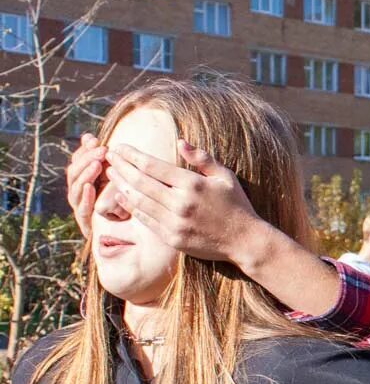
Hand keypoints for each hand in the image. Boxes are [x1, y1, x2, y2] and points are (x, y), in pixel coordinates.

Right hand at [66, 133, 106, 238]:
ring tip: (97, 164)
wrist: (120, 234)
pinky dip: (85, 197)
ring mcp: (79, 206)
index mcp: (81, 180)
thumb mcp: (111, 178)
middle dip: (87, 159)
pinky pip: (82, 208)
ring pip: (76, 188)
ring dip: (86, 175)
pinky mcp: (85, 221)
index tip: (96, 141)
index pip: (77, 161)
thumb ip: (100, 159)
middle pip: (74, 172)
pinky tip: (90, 187)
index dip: (84, 151)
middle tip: (102, 151)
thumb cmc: (116, 201)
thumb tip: (88, 136)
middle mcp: (77, 192)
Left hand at [103, 140, 263, 263]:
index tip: (119, 147)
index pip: (152, 166)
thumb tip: (180, 142)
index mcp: (192, 184)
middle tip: (109, 157)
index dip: (131, 155)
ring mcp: (174, 222)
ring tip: (112, 174)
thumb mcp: (225, 176)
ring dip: (121, 185)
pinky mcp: (172, 238)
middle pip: (139, 182)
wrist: (245, 241)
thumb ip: (202, 158)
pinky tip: (124, 196)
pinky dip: (132, 207)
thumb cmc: (236, 205)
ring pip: (138, 201)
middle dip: (120, 166)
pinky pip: (145, 220)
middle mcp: (180, 203)